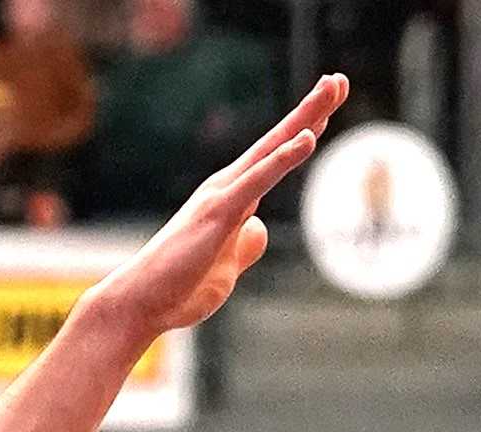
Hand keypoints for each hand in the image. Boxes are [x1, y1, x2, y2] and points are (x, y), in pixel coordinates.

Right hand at [89, 74, 347, 339]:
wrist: (141, 302)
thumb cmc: (178, 288)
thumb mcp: (225, 268)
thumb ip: (244, 245)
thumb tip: (259, 228)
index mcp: (231, 199)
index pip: (274, 158)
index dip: (303, 130)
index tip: (328, 105)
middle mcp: (227, 186)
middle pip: (277, 141)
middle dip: (310, 110)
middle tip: (339, 80)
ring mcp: (222, 196)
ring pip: (272, 148)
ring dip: (305, 117)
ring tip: (333, 86)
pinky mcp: (219, 212)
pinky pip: (258, 179)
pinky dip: (284, 158)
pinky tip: (307, 138)